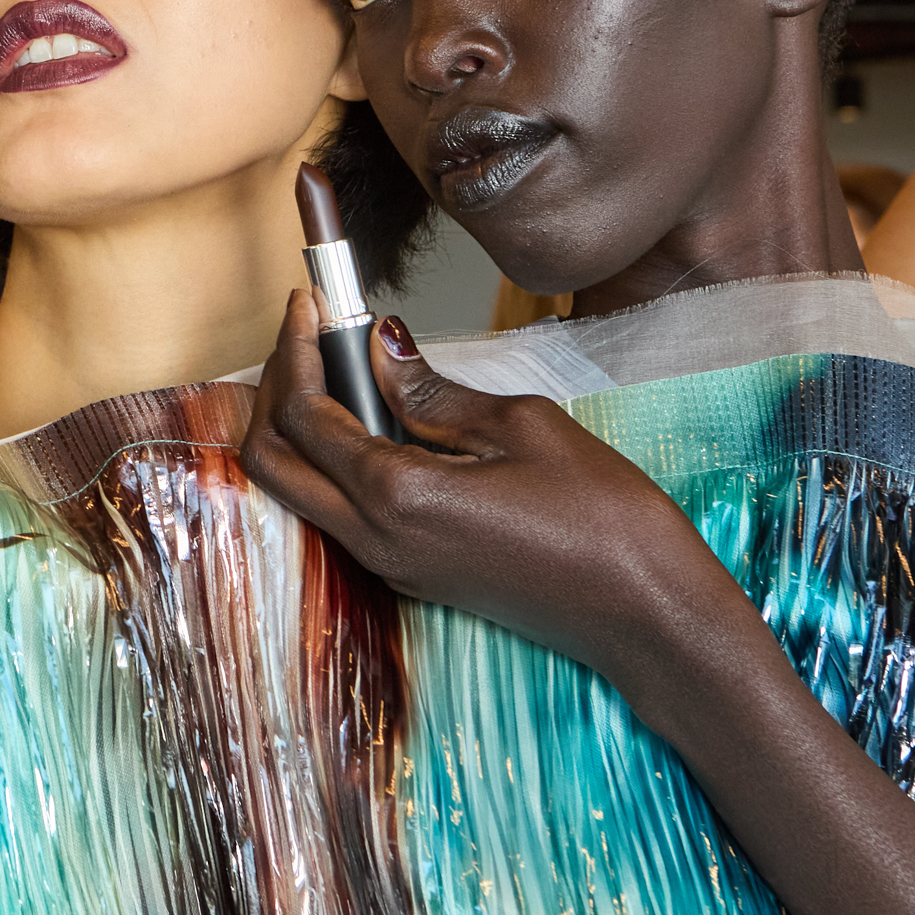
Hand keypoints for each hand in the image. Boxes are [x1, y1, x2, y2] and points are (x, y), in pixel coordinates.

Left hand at [240, 293, 744, 681]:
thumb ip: (433, 388)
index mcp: (394, 495)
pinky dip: (332, 459)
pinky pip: (339, 511)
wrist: (643, 612)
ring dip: (299, 426)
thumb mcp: (519, 426)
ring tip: (337, 364)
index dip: (296, 349)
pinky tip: (374, 417)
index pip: (302, 414)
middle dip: (276, 388)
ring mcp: (387, 563)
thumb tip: (380, 344)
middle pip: (270, 461)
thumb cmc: (600, 519)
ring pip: (299, 490)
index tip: (310, 302)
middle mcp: (373, 538)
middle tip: (307, 335)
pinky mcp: (409, 573)